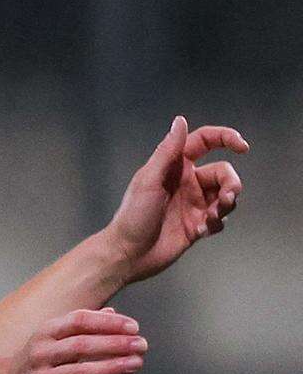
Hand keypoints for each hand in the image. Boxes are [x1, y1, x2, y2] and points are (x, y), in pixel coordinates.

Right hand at [6, 309, 145, 373]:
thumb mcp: (54, 338)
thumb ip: (83, 326)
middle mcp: (40, 355)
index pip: (77, 321)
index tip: (134, 327)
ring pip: (80, 372)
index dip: (107, 322)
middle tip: (142, 345)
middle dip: (115, 344)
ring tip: (138, 363)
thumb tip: (114, 313)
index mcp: (44, 333)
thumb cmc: (41, 359)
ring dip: (112, 366)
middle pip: (81, 345)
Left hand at [102, 116, 246, 283]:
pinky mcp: (198, 224)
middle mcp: (187, 182)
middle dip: (231, 185)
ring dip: (224, 206)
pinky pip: (220, 219)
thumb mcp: (149, 180)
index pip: (206, 142)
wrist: (129, 253)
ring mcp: (194, 204)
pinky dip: (215, 224)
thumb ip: (167, 151)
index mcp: (175, 166)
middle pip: (223, 173)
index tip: (243, 147)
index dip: (226, 138)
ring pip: (226, 197)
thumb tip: (180, 120)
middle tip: (225, 199)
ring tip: (209, 219)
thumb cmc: (133, 214)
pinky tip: (199, 232)